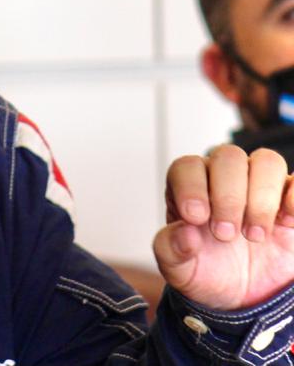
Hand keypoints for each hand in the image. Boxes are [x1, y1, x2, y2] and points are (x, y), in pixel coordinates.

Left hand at [154, 145, 293, 309]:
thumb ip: (170, 250)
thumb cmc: (206, 271)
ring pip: (266, 161)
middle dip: (228, 197)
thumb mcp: (178, 270)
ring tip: (255, 236)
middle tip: (226, 235)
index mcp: (190, 188)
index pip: (187, 166)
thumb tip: (184, 232)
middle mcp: (224, 179)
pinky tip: (286, 223)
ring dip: (262, 197)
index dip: (191, 187)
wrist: (242, 295)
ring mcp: (260, 187)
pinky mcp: (290, 203)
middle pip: (228, 157)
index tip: (196, 218)